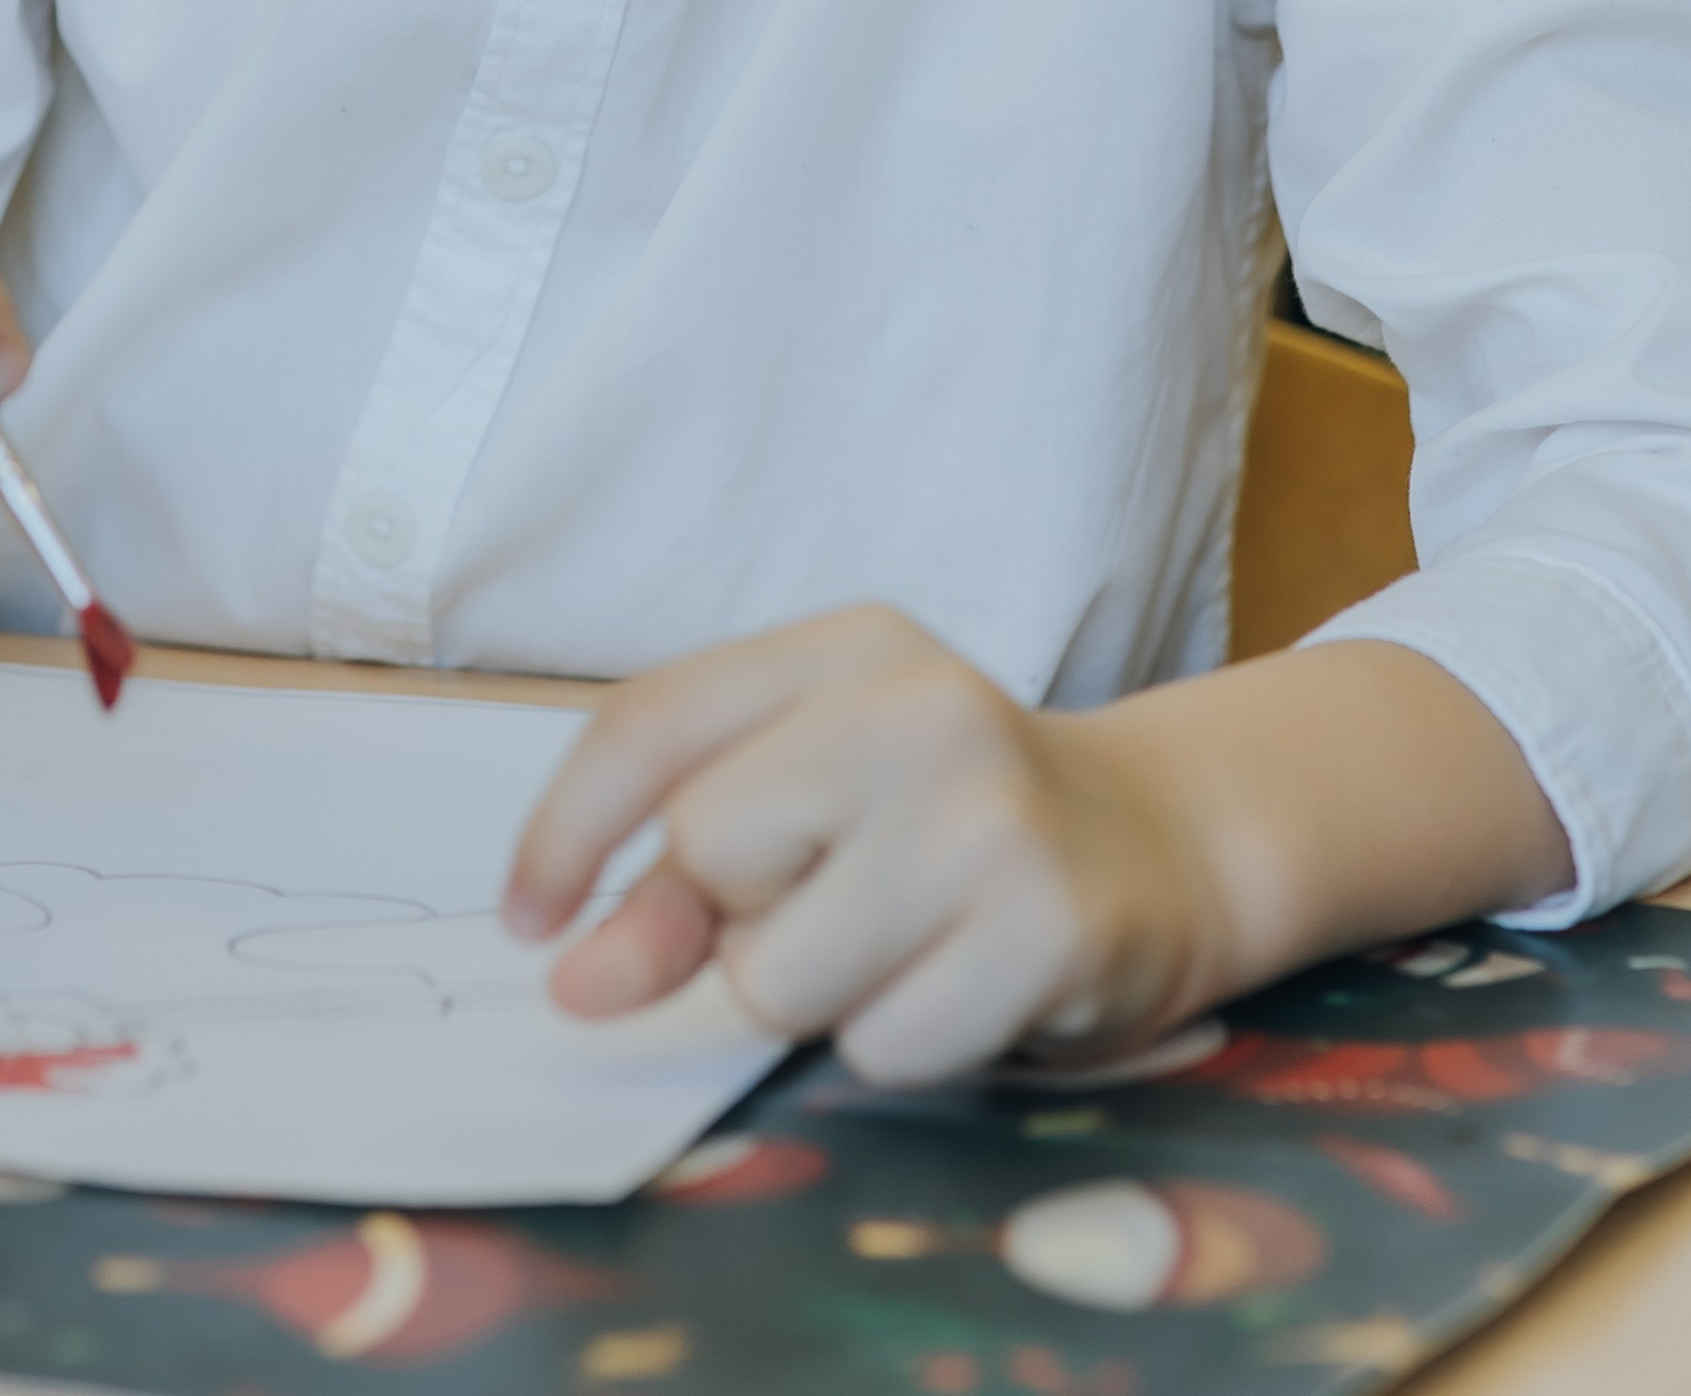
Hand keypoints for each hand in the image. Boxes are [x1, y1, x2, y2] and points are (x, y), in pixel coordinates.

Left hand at [503, 607, 1216, 1085]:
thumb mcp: (821, 791)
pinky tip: (965, 984)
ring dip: (819, 995)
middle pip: (708, 848)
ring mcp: (991, 815)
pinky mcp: (1048, 929)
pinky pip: (880, 1046)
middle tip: (831, 898)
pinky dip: (901, 1043)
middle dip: (736, 913)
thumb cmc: (951, 819)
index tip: (529, 921)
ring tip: (905, 941)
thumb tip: (580, 977)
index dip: (565, 828)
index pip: (651, 720)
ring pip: (779, 972)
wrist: (1161, 844)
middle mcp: (920, 706)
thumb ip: (690, 865)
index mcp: (849, 644)